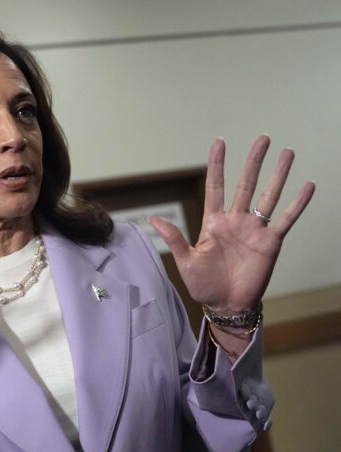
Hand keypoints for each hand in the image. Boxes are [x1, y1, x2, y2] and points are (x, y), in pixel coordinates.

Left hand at [150, 134, 314, 311]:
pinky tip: (308, 185)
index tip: (220, 142)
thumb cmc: (204, 284)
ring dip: (279, 175)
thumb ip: (174, 238)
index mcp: (213, 222)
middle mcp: (235, 221)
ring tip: (288, 152)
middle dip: (254, 161)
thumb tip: (153, 218)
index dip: (218, 164)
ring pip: (269, 196)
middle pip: (246, 184)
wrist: (226, 305)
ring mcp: (254, 230)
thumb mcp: (186, 261)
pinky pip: (286, 219)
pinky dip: (297, 203)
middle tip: (264, 138)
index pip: (216, 186)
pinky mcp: (271, 243)